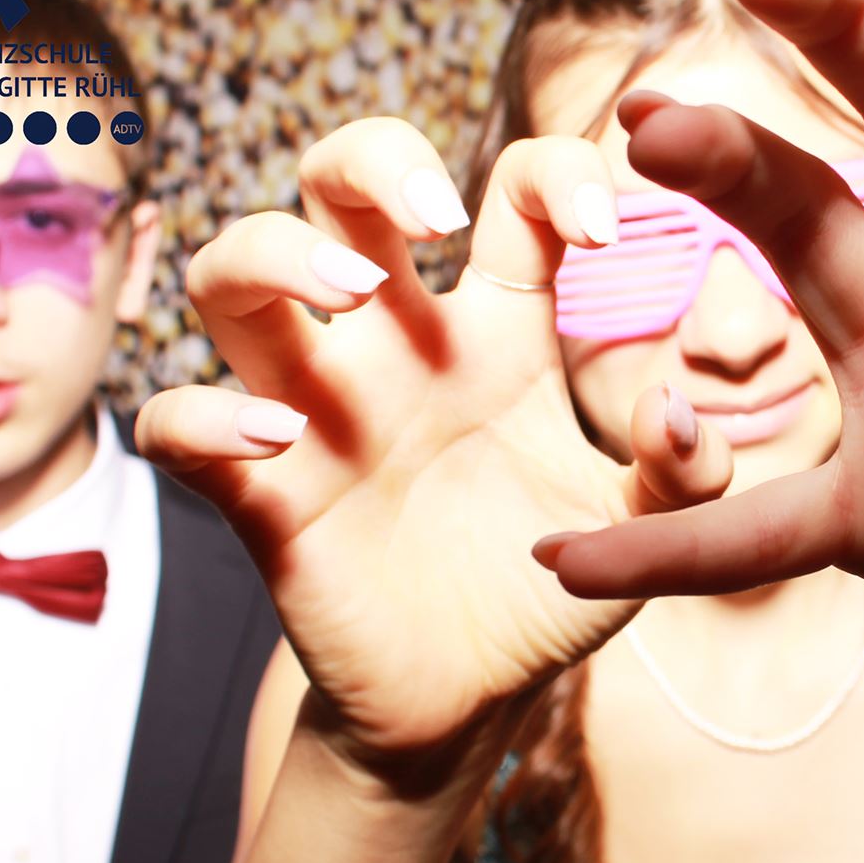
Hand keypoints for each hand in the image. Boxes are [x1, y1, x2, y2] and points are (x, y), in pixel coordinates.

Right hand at [134, 123, 730, 778]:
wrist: (469, 702)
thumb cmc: (543, 592)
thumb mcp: (634, 534)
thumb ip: (680, 475)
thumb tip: (676, 407)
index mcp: (492, 334)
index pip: (508, 199)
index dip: (553, 178)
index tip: (607, 230)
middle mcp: (392, 349)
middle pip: (337, 187)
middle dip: (372, 160)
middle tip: (435, 219)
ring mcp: (315, 412)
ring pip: (233, 275)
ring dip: (274, 256)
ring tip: (352, 293)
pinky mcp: (259, 495)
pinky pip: (182, 427)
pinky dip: (210, 419)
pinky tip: (282, 439)